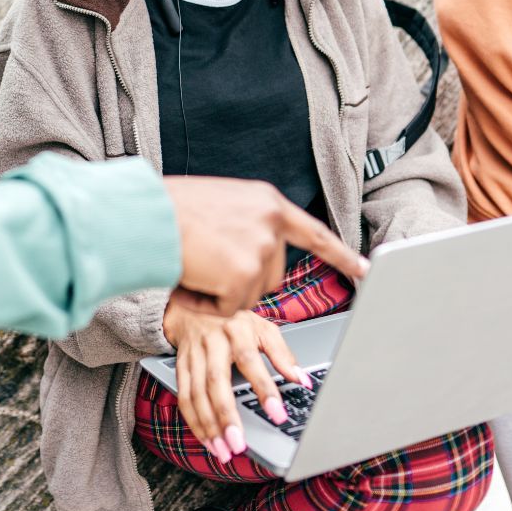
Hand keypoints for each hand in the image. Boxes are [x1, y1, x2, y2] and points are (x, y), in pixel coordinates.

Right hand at [162, 297, 310, 461]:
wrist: (193, 302)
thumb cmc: (233, 319)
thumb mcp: (261, 327)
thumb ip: (282, 353)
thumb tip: (302, 379)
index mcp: (236, 330)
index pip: (250, 360)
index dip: (264, 388)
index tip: (278, 414)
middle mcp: (212, 341)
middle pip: (217, 381)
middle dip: (227, 416)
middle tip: (239, 444)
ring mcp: (193, 354)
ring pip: (196, 393)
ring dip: (208, 426)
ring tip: (224, 451)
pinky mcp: (179, 365)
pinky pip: (184, 396)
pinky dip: (193, 421)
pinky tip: (206, 440)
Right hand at [164, 177, 367, 314]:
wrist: (144, 215)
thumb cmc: (170, 210)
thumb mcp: (222, 204)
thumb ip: (248, 222)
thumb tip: (260, 251)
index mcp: (267, 202)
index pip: (315, 233)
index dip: (342, 255)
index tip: (367, 270)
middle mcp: (271, 222)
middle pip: (272, 275)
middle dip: (242, 278)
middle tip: (208, 258)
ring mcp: (260, 249)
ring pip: (250, 294)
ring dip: (223, 290)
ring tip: (197, 262)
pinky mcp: (244, 276)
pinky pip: (231, 309)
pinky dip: (209, 303)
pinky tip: (193, 277)